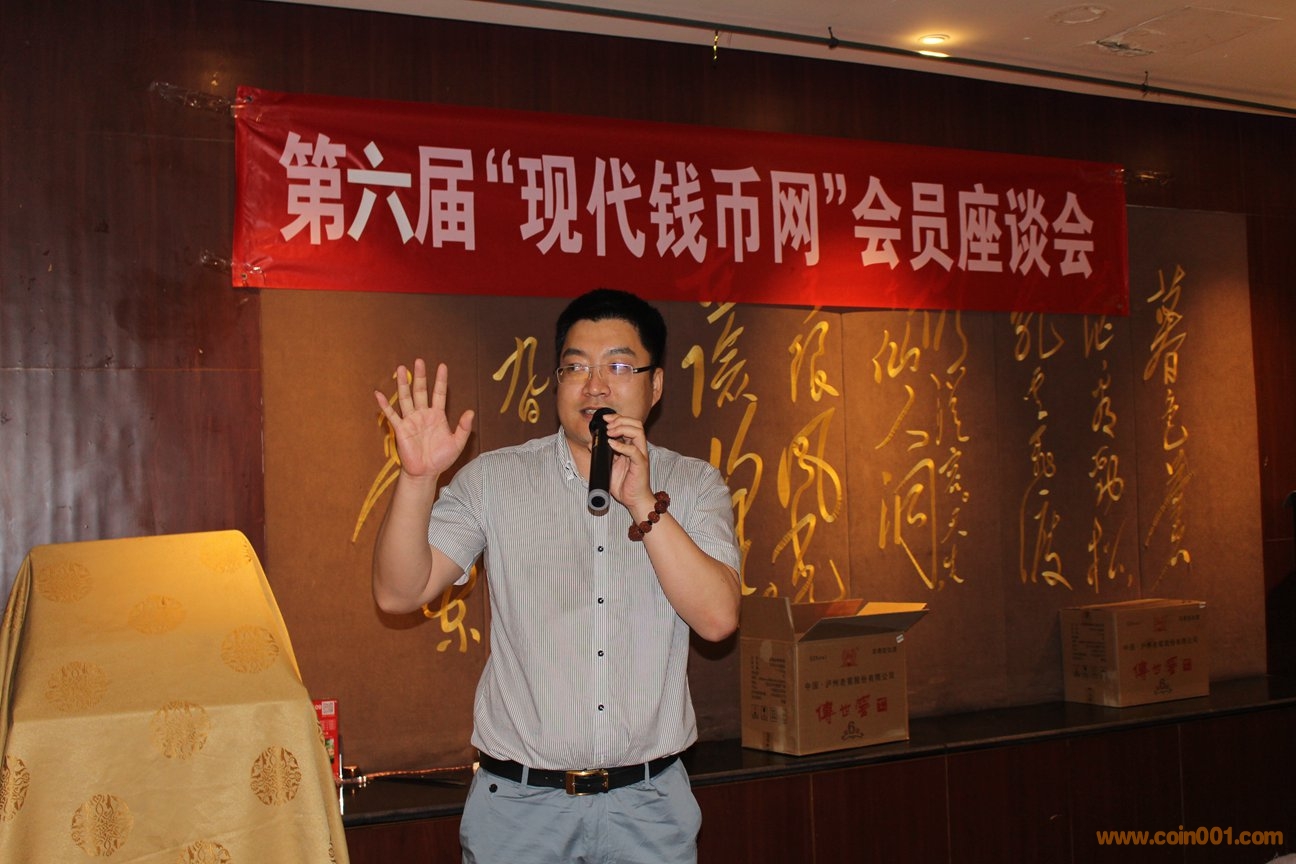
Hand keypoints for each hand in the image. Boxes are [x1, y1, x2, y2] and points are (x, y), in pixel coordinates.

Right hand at [374, 359, 473, 481]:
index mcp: (437, 415)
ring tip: (400, 368)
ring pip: (406, 398)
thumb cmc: (441, 458)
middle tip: (419, 361)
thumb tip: (470, 411)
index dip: (441, 380)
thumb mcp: (457, 443)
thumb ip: (463, 428)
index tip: (442, 366)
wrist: (426, 473)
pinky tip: (378, 394)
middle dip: (420, 376)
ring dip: (403, 384)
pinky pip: (391, 415)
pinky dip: (385, 405)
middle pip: (421, 391)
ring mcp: (411, 420)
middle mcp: (423, 414)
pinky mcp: (401, 429)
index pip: (439, 393)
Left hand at [602, 412, 653, 513]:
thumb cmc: (624, 484)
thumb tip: (590, 442)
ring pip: (638, 432)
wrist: (633, 499)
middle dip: (620, 420)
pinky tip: (612, 444)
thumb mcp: (609, 465)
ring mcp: (641, 455)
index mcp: (632, 446)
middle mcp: (638, 448)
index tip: (605, 419)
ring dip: (622, 428)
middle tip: (608, 425)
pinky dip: (621, 446)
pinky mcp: (641, 464)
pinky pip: (633, 451)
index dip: (618, 418)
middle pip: (636, 424)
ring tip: (610, 432)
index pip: (629, 424)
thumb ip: (602, 453)